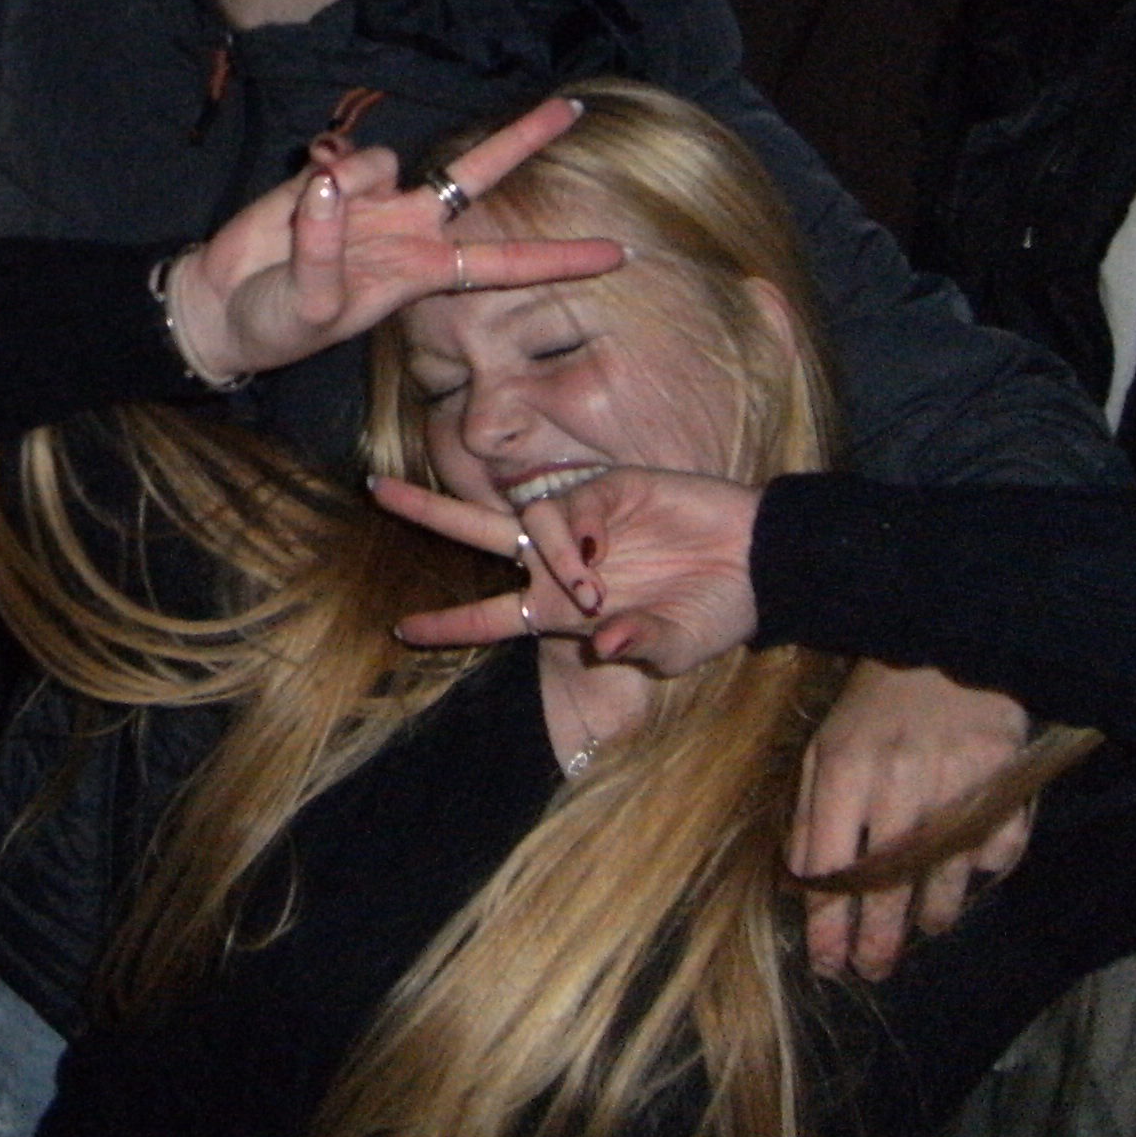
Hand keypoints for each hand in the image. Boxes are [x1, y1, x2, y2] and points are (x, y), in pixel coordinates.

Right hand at [162, 96, 623, 380]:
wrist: (223, 304)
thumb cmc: (279, 324)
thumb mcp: (311, 306)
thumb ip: (324, 247)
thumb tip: (333, 184)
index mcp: (421, 274)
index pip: (502, 264)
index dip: (558, 258)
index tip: (619, 254)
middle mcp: (408, 230)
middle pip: (477, 176)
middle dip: (523, 141)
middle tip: (574, 109)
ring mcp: (371, 201)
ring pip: (390, 161)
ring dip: (356, 177)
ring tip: (314, 209)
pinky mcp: (329, 179)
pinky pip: (344, 155)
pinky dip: (324, 168)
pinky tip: (303, 186)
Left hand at [375, 463, 762, 676]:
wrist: (761, 564)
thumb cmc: (716, 613)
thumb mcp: (676, 647)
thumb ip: (640, 647)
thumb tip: (601, 642)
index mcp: (562, 611)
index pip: (490, 617)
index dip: (448, 624)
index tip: (401, 630)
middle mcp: (558, 564)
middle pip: (475, 535)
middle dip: (426, 510)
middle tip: (374, 488)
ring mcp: (581, 522)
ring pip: (524, 522)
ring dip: (551, 556)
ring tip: (593, 582)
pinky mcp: (609, 489)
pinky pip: (567, 506)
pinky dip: (573, 531)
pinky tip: (596, 549)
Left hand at [792, 661, 1034, 979]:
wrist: (945, 648)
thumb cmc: (873, 705)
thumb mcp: (823, 747)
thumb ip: (808, 813)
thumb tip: (798, 881)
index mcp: (844, 771)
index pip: (829, 868)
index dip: (826, 924)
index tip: (827, 962)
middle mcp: (899, 785)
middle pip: (885, 885)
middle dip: (876, 940)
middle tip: (872, 972)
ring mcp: (957, 786)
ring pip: (944, 879)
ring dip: (931, 917)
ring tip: (920, 933)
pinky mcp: (1006, 784)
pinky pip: (999, 851)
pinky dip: (984, 874)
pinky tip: (968, 882)